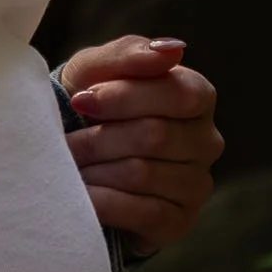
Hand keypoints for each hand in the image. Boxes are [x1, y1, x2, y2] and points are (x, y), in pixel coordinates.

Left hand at [58, 33, 221, 252]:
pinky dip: (102, 202)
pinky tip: (80, 195)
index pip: (178, 94)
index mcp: (197, 96)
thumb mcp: (97, 70)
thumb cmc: (90, 104)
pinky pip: (141, 212)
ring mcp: (196, 184)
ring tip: (68, 166)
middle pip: (155, 135)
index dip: (125, 97)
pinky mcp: (177, 222)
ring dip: (95, 169)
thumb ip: (130, 54)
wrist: (74, 161)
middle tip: (65, 141)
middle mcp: (206, 141)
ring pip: (143, 173)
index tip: (80, 100)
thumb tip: (173, 49)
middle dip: (99, 137)